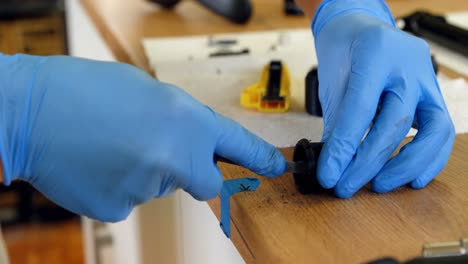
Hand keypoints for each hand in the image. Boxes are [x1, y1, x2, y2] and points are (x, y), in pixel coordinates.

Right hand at [0, 54, 284, 220]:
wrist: (27, 110)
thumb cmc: (83, 90)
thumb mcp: (146, 91)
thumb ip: (178, 121)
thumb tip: (189, 144)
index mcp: (185, 118)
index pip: (236, 144)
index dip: (259, 158)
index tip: (275, 168)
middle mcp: (175, 156)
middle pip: (203, 182)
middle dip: (189, 173)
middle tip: (156, 152)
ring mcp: (148, 187)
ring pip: (158, 187)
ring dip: (142, 170)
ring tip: (108, 143)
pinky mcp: (120, 209)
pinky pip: (130, 199)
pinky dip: (117, 185)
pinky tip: (95, 163)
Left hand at [312, 0, 454, 197]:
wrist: (361, 28)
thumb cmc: (344, 52)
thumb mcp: (333, 81)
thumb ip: (337, 122)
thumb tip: (333, 166)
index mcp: (375, 53)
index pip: (360, 109)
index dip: (344, 148)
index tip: (329, 175)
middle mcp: (408, 65)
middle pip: (396, 122)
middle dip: (368, 163)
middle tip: (346, 186)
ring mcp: (428, 79)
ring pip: (434, 130)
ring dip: (405, 166)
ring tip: (378, 186)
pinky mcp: (436, 95)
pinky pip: (442, 131)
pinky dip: (429, 159)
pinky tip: (411, 179)